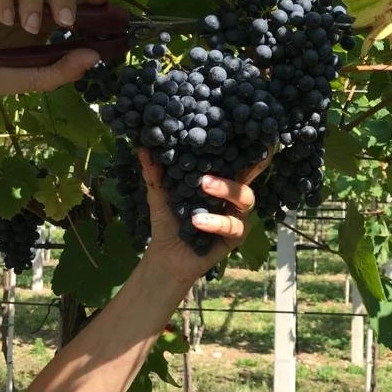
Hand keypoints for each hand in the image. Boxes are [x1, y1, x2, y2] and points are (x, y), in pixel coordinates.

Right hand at [0, 0, 110, 109]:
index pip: (72, 0)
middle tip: (66, 21)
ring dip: (32, 1)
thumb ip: (65, 69)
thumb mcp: (39, 78)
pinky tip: (5, 19)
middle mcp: (28, 5)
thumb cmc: (2, 76)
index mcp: (47, 21)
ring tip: (30, 27)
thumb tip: (95, 56)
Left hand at [138, 149, 270, 281]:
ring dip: (226, 189)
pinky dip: (215, 221)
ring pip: (246, 198)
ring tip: (203, 187)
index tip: (246, 135)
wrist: (166, 256)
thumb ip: (155, 173)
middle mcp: (233, 195)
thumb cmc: (168, 222)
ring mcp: (237, 215)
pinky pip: (233, 226)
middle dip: (230, 167)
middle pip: (247, 175)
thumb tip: (144, 148)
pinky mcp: (237, 235)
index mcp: (219, 180)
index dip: (246, 149)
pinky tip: (197, 221)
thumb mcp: (160, 195)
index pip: (236, 162)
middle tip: (205, 172)